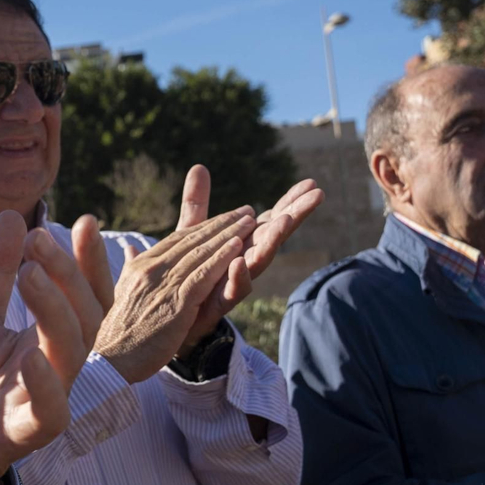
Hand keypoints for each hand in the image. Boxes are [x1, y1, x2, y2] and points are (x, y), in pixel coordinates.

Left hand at [0, 212, 105, 484]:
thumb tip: (13, 216)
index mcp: (48, 339)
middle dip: (67, 276)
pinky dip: (44, 383)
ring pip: (71, 355)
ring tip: (30, 274)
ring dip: (55, 312)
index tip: (84, 221)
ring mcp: (44, 401)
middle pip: (85, 318)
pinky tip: (30, 355)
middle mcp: (56, 367)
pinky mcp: (23, 435)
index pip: (86, 297)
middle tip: (40, 240)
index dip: (89, 263)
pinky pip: (49, 412)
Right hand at [95, 203, 256, 383]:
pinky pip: (203, 275)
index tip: (226, 216)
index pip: (177, 239)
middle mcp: (151, 269)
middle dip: (222, 223)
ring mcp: (163, 285)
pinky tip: (238, 247)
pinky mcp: (177, 304)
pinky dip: (222, 259)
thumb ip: (131, 267)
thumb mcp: (122, 292)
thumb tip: (130, 247)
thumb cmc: (119, 332)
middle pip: (192, 240)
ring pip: (201, 253)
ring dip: (228, 235)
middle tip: (246, 211)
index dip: (204, 226)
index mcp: (140, 266)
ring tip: (250, 222)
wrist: (112, 361)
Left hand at [174, 167, 324, 344]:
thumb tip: (199, 166)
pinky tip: (239, 262)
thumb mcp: (190, 233)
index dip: (289, 202)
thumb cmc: (186, 273)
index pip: (270, 220)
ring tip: (286, 221)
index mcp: (240, 244)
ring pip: (258, 261)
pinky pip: (230, 290)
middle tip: (316, 195)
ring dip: (272, 241)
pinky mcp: (216, 302)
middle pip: (273, 236)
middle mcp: (242, 261)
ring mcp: (232, 282)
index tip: (310, 183)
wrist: (168, 318)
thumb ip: (197, 204)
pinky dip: (236, 276)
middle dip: (294, 215)